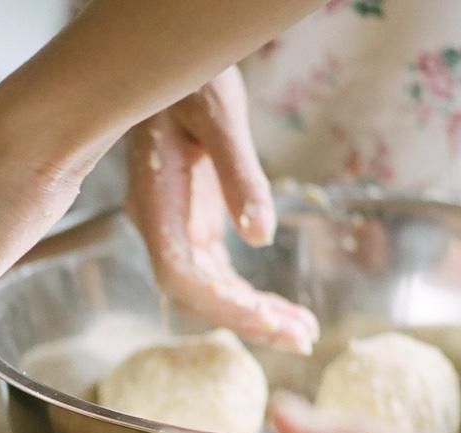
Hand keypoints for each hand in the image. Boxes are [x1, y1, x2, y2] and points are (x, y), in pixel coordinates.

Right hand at [127, 69, 318, 354]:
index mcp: (157, 204)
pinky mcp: (194, 223)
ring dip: (253, 312)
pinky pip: (218, 272)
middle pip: (197, 291)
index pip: (180, 275)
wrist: (170, 67)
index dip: (221, 306)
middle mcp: (160, 224)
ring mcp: (176, 227)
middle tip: (302, 338)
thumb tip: (260, 236)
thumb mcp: (219, 118)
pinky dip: (248, 293)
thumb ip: (238, 176)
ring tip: (303, 330)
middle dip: (247, 319)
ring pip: (209, 287)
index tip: (268, 324)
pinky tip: (281, 309)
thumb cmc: (188, 81)